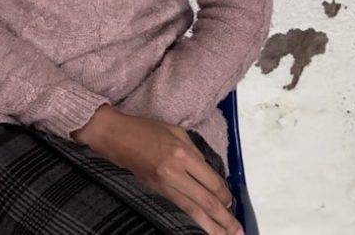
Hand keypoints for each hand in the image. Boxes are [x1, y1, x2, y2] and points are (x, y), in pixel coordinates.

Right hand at [74, 108, 242, 234]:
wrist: (116, 137)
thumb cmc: (146, 129)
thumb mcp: (175, 131)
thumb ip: (194, 152)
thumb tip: (209, 173)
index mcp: (182, 154)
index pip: (211, 182)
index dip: (225, 194)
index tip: (230, 201)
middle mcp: (175, 173)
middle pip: (206, 202)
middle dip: (224, 218)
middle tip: (238, 231)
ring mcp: (163, 187)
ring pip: (193, 213)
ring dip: (212, 228)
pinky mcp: (154, 194)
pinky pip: (178, 212)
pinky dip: (192, 223)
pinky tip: (201, 230)